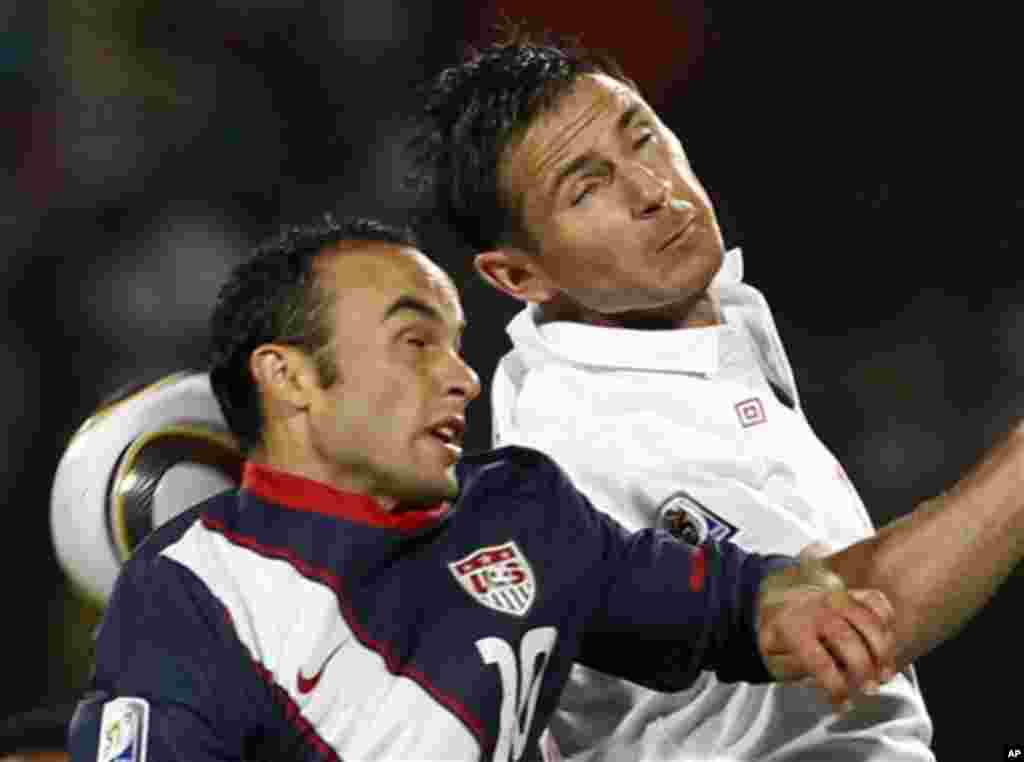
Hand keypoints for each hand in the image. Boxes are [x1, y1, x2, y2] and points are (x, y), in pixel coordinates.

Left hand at [757, 549, 895, 710]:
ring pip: (868, 620)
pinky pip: (877, 602)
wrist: (785, 598)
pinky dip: (888, 621)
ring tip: (886, 675)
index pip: (817, 660)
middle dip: (863, 668)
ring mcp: (838, 598)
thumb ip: (791, 669)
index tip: (844, 704)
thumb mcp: (773, 655)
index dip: (835, 685)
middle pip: (845, 638)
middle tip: (871, 690)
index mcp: (793, 627)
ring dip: (883, 650)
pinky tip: (887, 642)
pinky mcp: (854, 593)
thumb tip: (816, 678)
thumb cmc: (782, 635)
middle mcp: (817, 610)